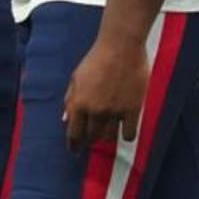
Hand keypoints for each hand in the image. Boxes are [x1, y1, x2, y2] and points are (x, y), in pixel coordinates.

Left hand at [63, 36, 150, 152]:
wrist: (121, 47)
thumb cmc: (96, 59)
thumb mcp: (76, 78)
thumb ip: (71, 99)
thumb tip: (65, 119)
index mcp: (79, 103)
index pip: (74, 133)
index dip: (73, 145)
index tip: (74, 151)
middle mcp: (95, 111)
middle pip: (92, 137)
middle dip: (90, 138)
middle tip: (93, 137)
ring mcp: (114, 112)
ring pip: (109, 138)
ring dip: (107, 136)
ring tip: (108, 130)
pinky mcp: (133, 110)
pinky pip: (128, 134)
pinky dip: (126, 135)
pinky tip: (125, 129)